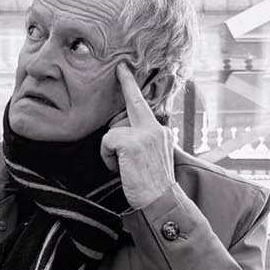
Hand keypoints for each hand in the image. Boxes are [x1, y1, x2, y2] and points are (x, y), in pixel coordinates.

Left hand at [100, 62, 176, 209]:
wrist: (161, 202)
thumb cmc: (153, 185)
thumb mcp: (152, 157)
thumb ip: (142, 140)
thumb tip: (119, 132)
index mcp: (161, 131)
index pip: (142, 103)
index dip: (129, 83)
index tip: (122, 67)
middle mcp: (155, 128)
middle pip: (125, 113)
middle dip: (116, 133)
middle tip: (122, 156)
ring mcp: (145, 133)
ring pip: (113, 131)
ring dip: (111, 152)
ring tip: (125, 169)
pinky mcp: (133, 142)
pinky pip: (107, 141)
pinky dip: (107, 157)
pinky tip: (120, 169)